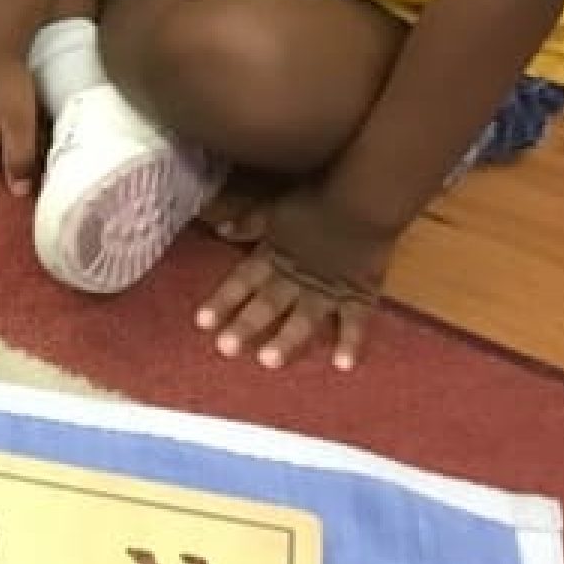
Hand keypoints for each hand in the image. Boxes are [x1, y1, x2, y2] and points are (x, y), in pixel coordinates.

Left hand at [195, 187, 396, 372]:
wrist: (361, 197)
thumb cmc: (317, 198)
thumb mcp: (275, 206)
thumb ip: (249, 223)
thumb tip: (220, 231)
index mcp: (275, 255)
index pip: (242, 281)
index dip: (222, 301)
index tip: (202, 322)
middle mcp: (296, 276)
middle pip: (267, 304)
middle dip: (246, 326)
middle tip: (226, 348)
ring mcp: (328, 288)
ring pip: (303, 318)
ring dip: (286, 340)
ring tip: (268, 361)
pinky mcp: (358, 293)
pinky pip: (355, 322)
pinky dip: (350, 343)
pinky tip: (342, 366)